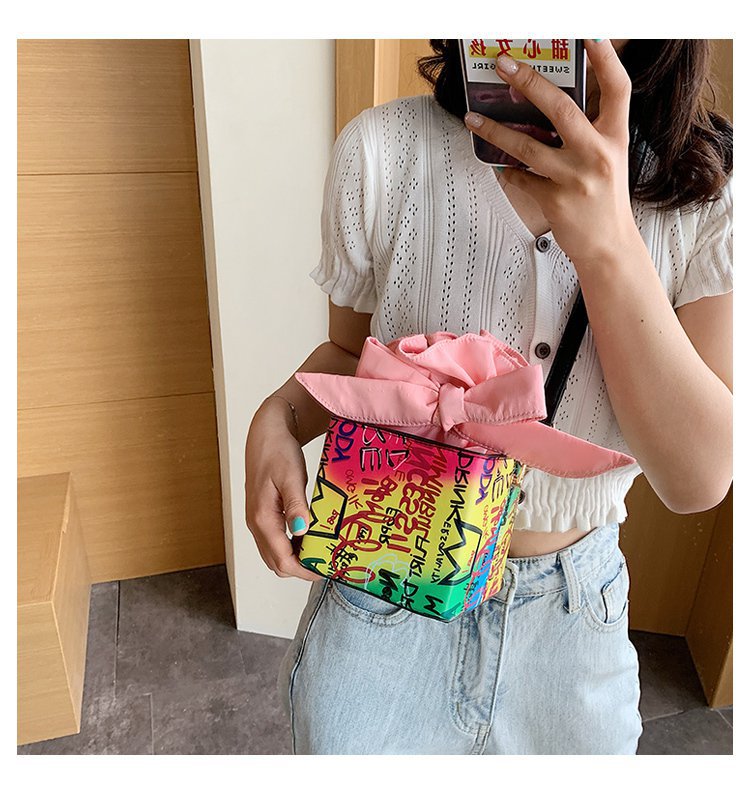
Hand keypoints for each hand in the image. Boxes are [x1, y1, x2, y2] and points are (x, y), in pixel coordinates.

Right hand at [245, 397, 320, 582]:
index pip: (282, 559)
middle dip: (301, 568)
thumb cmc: (278, 451)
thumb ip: (296, 506)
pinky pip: (274, 541)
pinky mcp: (261, 514)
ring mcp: (257, 520)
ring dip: (295, 559)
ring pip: (274, 554)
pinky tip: (308, 538)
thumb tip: (302, 531)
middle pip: (276, 563)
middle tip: (326, 563)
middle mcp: (256, 523)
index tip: (326, 569)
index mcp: (262, 517)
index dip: (305, 570)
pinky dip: (290, 547)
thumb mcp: (291, 476)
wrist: (266, 434)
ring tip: (320, 552)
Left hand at [463, 39, 642, 268]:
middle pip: (561, 108)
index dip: (605, 57)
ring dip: (495, 131)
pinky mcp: (555, 201)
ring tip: (472, 118)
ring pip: (527, 147)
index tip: (589, 33)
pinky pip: (520, 179)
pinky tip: (499, 166)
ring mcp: (575, 179)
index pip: (617, 88)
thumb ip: (589, 130)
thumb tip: (550, 102)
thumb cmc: (605, 198)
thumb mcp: (608, 158)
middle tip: (502, 64)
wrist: (608, 246)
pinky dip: (507, 171)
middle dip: (529, 82)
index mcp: (615, 137)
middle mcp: (598, 154)